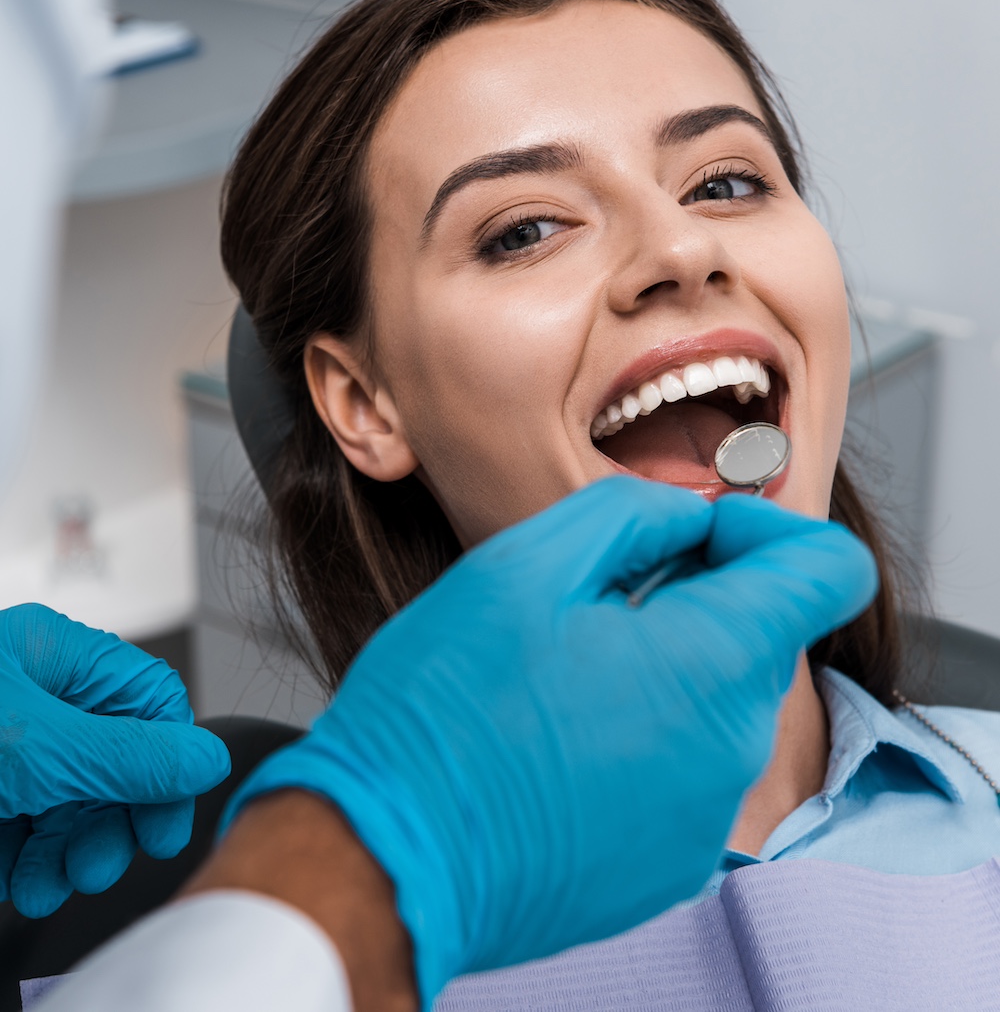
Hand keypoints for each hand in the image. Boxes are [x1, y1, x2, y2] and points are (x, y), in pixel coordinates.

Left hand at [0, 604, 230, 916]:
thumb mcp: (39, 746)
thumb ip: (130, 756)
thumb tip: (209, 759)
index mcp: (56, 657)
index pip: (150, 701)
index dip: (169, 763)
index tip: (166, 819)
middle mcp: (35, 698)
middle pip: (112, 760)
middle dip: (113, 818)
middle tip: (107, 860)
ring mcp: (5, 749)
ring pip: (70, 802)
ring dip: (72, 851)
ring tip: (58, 881)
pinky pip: (25, 832)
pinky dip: (29, 864)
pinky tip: (22, 883)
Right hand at [220, 478, 875, 1005]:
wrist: (394, 856)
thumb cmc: (445, 710)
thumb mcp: (526, 564)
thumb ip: (632, 513)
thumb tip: (689, 515)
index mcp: (711, 662)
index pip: (832, 569)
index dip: (771, 528)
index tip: (700, 532)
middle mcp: (732, 747)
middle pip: (764, 633)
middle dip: (699, 592)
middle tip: (598, 593)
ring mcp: (706, 815)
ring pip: (719, 699)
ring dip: (665, 662)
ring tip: (564, 668)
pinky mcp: (672, 862)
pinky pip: (688, 767)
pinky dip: (646, 731)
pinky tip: (560, 734)